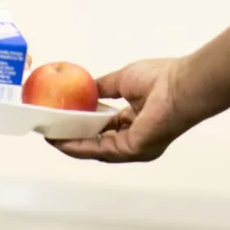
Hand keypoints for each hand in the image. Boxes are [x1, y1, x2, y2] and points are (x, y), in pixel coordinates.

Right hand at [50, 57, 191, 162]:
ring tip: (50, 137)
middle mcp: (136, 138)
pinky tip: (62, 141)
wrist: (179, 85)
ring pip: (96, 149)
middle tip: (52, 131)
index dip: (85, 126)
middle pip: (99, 142)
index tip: (65, 120)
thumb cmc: (161, 79)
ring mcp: (135, 147)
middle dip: (74, 138)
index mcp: (137, 122)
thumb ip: (104, 87)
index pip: (107, 128)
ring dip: (72, 144)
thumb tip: (86, 89)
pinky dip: (80, 146)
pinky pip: (100, 150)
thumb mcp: (123, 80)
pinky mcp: (132, 149)